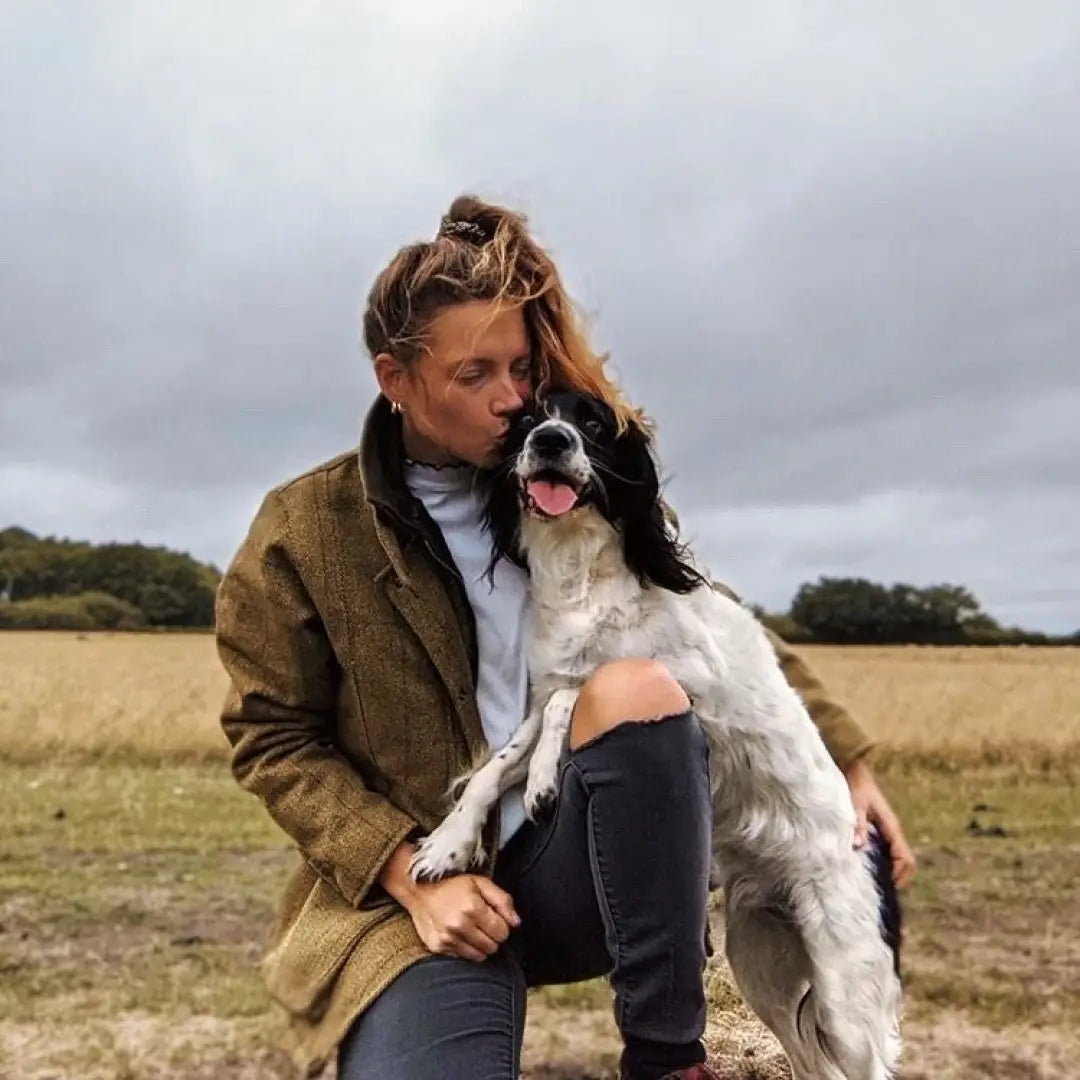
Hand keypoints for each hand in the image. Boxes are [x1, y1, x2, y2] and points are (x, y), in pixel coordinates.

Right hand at [377, 839, 520, 961]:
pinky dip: (466, 949)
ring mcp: (448, 939)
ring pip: (479, 956)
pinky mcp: (438, 947)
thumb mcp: (480, 882)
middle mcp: (460, 926)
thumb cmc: (452, 885)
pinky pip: (463, 957)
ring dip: (481, 945)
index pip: (502, 932)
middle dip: (493, 937)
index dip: (503, 926)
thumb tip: (516, 922)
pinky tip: (460, 935)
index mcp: (473, 907)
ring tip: (473, 931)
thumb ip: (502, 900)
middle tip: (484, 925)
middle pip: (493, 946)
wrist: (418, 890)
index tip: (496, 919)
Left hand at [844, 757, 916, 888]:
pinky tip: (871, 868)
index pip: (904, 858)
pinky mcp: (880, 829)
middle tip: (884, 891)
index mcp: (891, 826)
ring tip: (878, 884)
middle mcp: (893, 830)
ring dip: (893, 871)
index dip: (899, 875)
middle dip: (900, 877)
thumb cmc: (855, 785)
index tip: (887, 887)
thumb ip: (857, 823)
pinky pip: (889, 851)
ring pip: (899, 857)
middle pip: (907, 861)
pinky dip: (886, 863)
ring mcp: (888, 830)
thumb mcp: (854, 803)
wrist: (854, 769)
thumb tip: (859, 845)